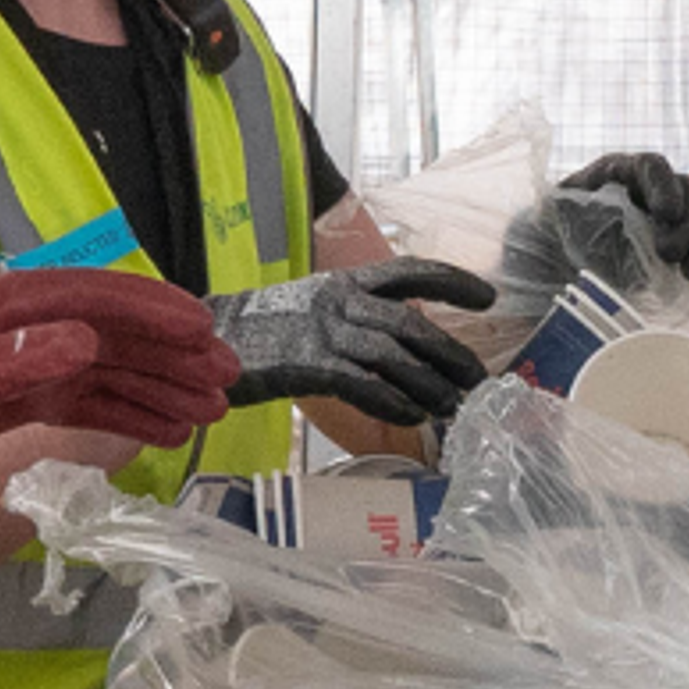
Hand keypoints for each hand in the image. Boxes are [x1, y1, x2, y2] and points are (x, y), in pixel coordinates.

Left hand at [0, 266, 237, 505]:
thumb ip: (8, 363)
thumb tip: (86, 344)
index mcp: (0, 310)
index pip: (96, 300)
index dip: (155, 312)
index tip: (205, 331)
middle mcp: (11, 333)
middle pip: (110, 335)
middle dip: (171, 354)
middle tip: (227, 378)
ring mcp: (5, 370)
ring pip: (99, 373)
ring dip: (153, 389)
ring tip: (206, 410)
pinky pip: (74, 405)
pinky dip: (119, 416)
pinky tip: (154, 432)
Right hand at [213, 258, 498, 426]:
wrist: (200, 339)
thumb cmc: (261, 332)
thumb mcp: (314, 309)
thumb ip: (357, 319)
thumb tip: (405, 347)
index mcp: (343, 281)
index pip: (409, 271)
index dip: (451, 281)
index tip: (487, 297)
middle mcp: (337, 300)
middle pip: (410, 322)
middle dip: (450, 352)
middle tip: (476, 380)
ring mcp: (321, 330)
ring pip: (393, 356)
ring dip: (429, 385)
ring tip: (451, 407)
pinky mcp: (305, 363)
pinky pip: (360, 383)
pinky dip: (391, 402)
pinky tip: (412, 418)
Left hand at [502, 151, 688, 300]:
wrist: (551, 282)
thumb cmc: (538, 251)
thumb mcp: (529, 230)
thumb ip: (537, 216)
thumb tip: (544, 213)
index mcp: (614, 176)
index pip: (650, 165)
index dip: (663, 184)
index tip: (665, 213)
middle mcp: (649, 193)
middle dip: (687, 223)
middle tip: (668, 257)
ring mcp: (673, 224)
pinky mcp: (686, 254)